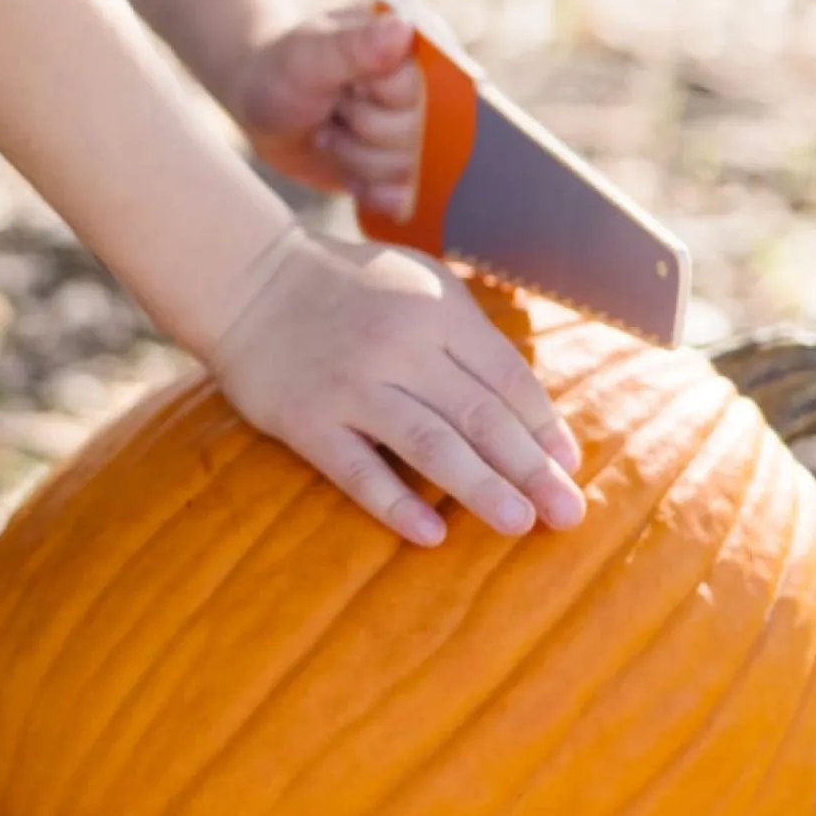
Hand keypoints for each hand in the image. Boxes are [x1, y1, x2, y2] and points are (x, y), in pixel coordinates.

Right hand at [212, 229, 585, 546]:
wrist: (246, 280)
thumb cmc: (346, 288)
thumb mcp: (417, 282)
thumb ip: (469, 334)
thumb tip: (529, 410)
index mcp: (436, 310)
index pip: (507, 378)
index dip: (544, 426)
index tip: (569, 466)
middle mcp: (399, 345)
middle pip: (480, 417)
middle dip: (531, 469)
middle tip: (569, 514)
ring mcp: (350, 385)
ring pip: (430, 445)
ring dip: (481, 488)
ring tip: (521, 525)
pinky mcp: (305, 419)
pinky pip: (358, 469)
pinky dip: (395, 503)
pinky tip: (431, 535)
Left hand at [228, 5, 421, 219]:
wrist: (259, 105)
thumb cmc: (283, 68)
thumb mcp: (309, 53)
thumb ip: (353, 44)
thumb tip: (403, 29)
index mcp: (418, 40)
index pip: (433, 84)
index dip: (384, 95)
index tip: (347, 84)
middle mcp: (429, 84)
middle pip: (425, 132)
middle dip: (367, 128)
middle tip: (334, 108)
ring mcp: (417, 128)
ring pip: (412, 168)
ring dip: (359, 158)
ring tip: (331, 132)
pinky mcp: (400, 166)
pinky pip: (405, 194)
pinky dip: (373, 191)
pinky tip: (349, 175)